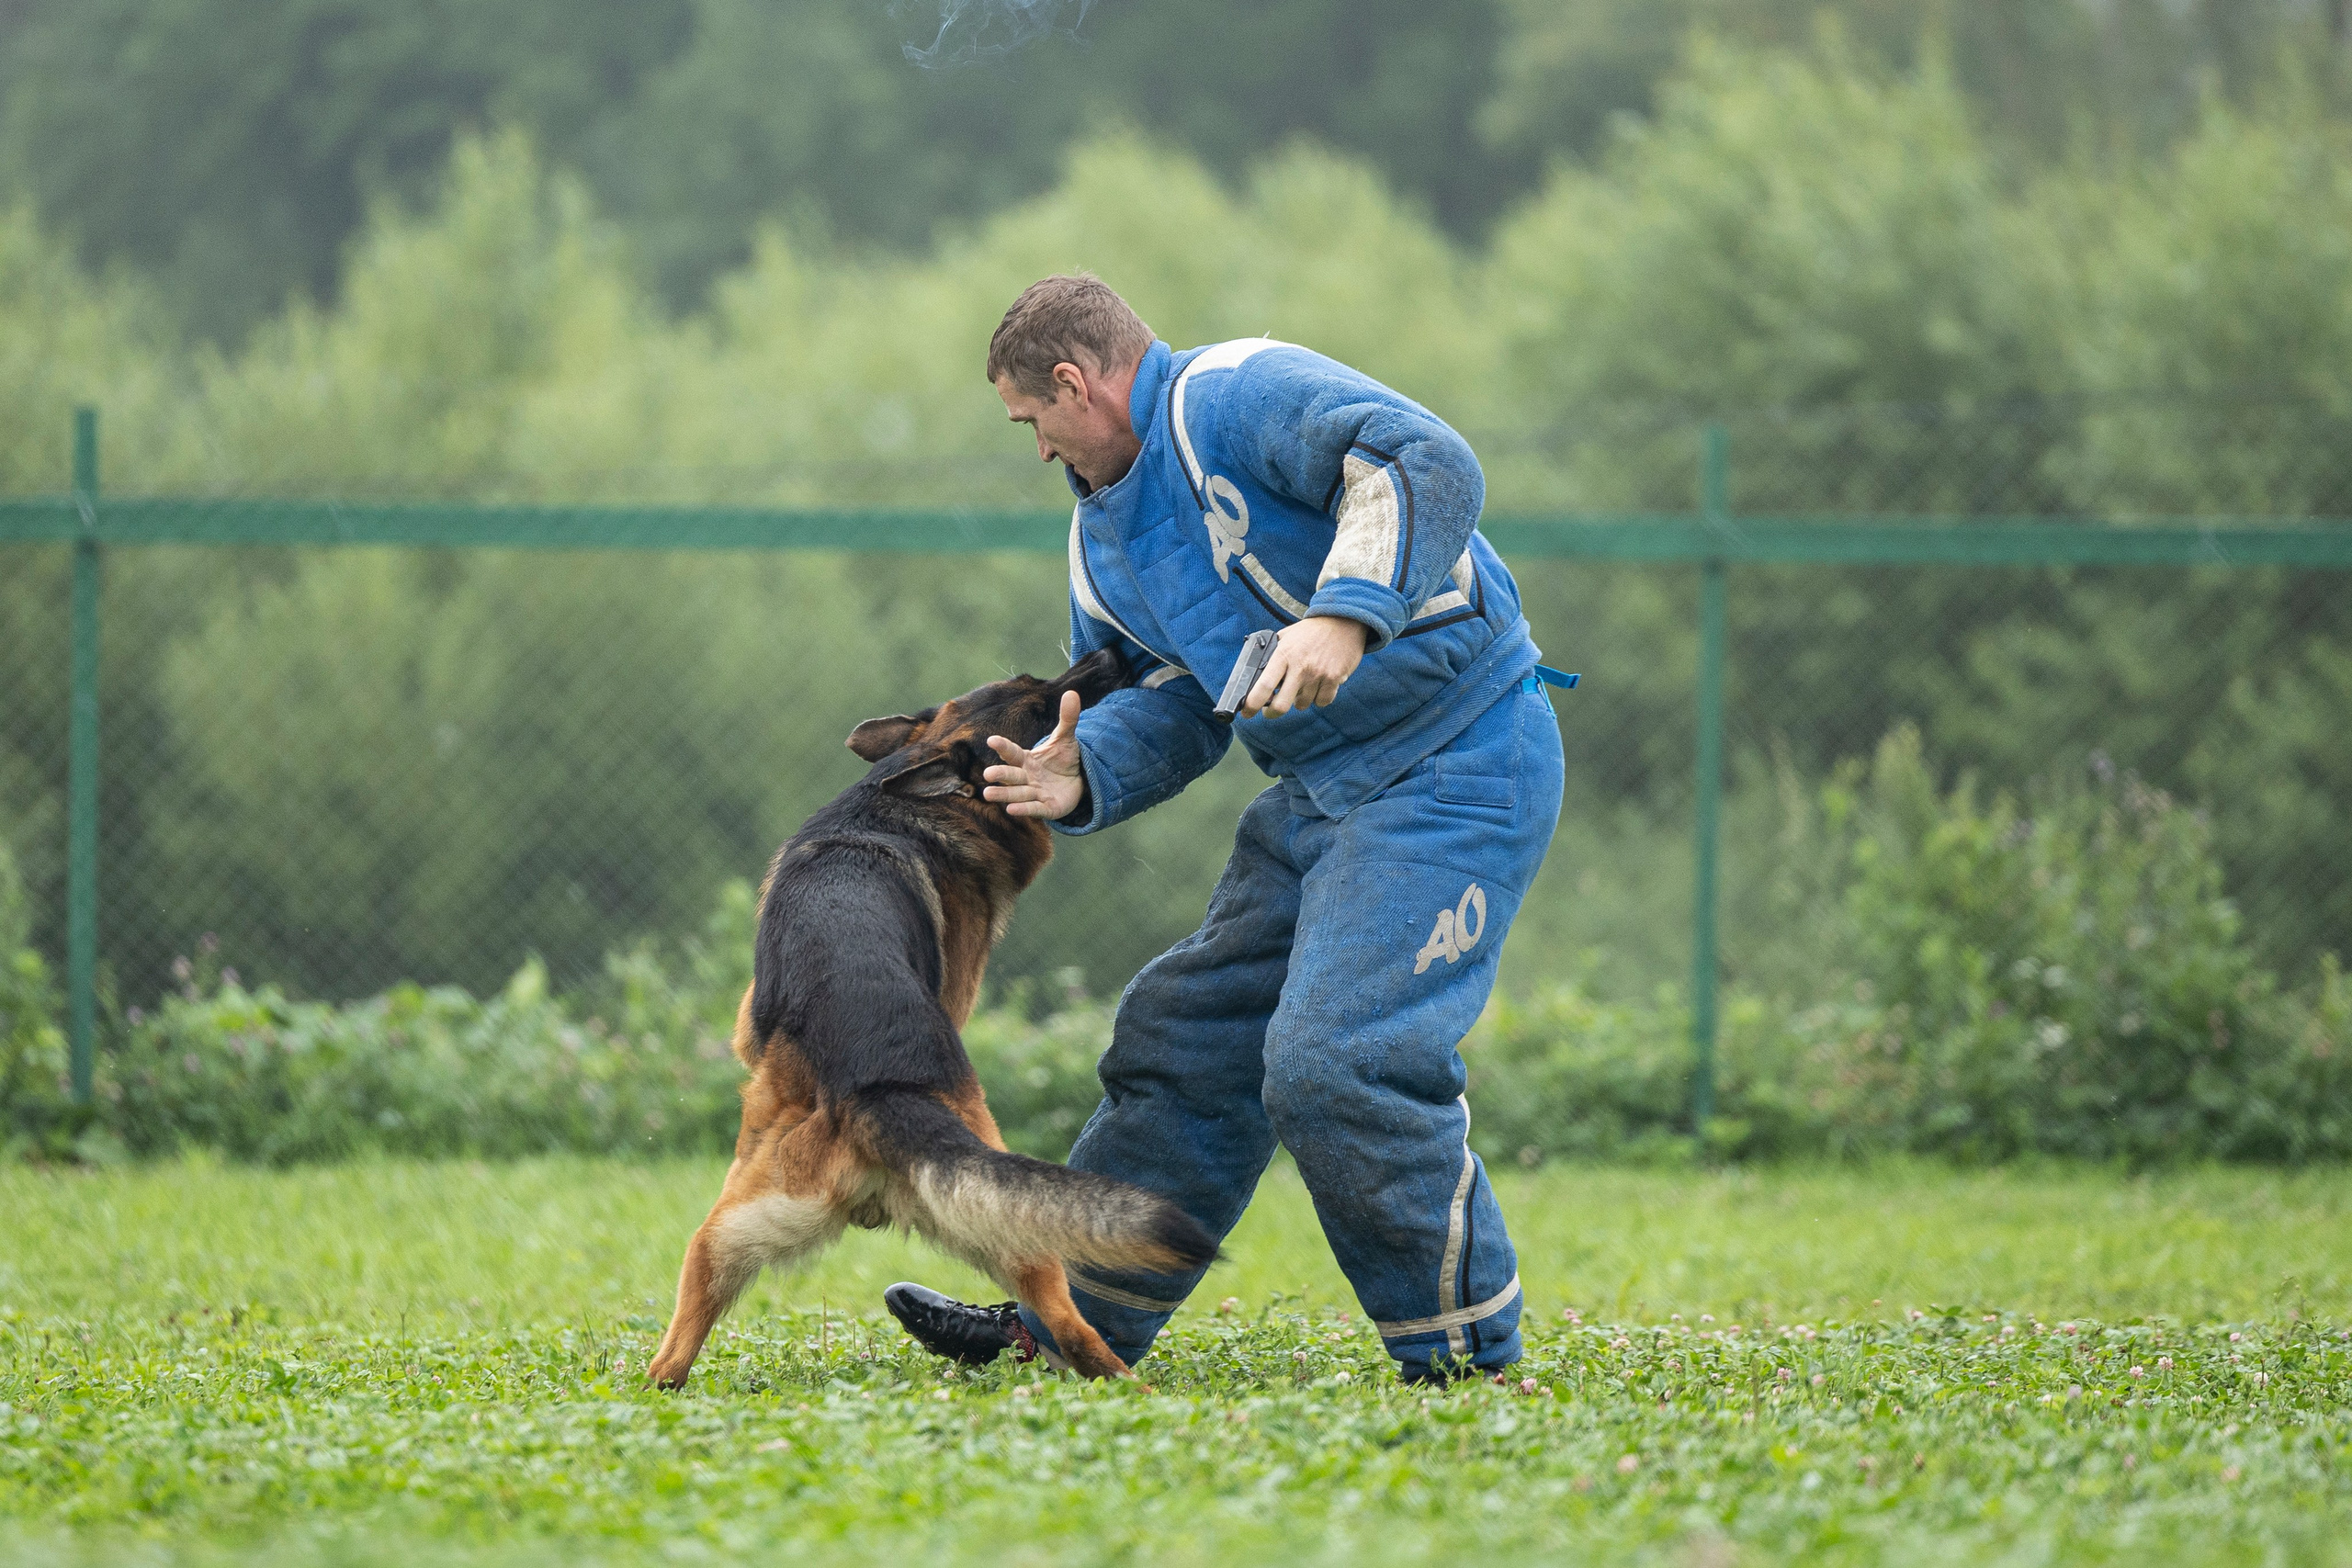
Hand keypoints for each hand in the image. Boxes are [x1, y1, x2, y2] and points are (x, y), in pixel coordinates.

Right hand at [983, 689, 1086, 818]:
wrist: (1076, 782)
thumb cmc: (1063, 760)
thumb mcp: (1066, 739)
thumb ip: (1067, 719)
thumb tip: (1071, 693)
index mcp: (1028, 759)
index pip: (1013, 752)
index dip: (1004, 746)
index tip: (992, 740)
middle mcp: (1027, 776)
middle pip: (1011, 775)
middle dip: (1001, 774)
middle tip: (988, 774)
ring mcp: (1035, 793)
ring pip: (1017, 793)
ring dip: (1004, 794)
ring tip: (988, 794)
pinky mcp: (1046, 807)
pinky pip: (1034, 808)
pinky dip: (1024, 809)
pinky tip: (1011, 810)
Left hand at [1242, 615, 1368, 717]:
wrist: (1343, 622)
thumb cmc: (1311, 631)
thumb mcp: (1286, 636)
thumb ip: (1272, 653)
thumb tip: (1256, 674)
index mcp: (1284, 654)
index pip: (1264, 685)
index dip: (1253, 703)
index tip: (1247, 712)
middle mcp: (1300, 667)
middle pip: (1281, 705)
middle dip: (1272, 713)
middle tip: (1270, 711)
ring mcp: (1318, 674)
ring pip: (1302, 704)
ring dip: (1298, 700)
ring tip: (1300, 686)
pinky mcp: (1335, 679)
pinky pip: (1322, 702)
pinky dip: (1318, 699)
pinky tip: (1317, 686)